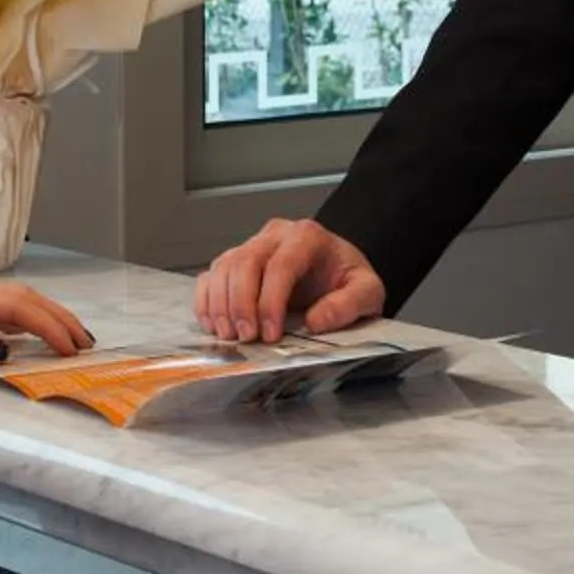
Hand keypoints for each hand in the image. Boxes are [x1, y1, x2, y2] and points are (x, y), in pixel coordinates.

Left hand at [0, 281, 94, 391]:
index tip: (76, 349)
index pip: (17, 307)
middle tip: (87, 342)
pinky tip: (21, 334)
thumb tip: (6, 348)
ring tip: (67, 335)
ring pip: (8, 302)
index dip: (51, 326)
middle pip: (21, 298)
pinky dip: (19, 320)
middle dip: (57, 318)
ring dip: (42, 316)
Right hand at [193, 218, 385, 343]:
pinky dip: (207, 300)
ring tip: (230, 336)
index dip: (271, 301)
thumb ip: (349, 304)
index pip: (281, 264)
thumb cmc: (347, 278)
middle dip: (241, 304)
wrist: (337, 269)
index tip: (271, 333)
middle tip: (247, 338)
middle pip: (245, 262)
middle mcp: (276, 235)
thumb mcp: (367, 291)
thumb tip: (316, 321)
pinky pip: (211, 274)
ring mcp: (253, 245)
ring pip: (223, 267)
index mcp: (308, 236)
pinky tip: (214, 325)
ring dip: (221, 305)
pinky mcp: (236, 260)